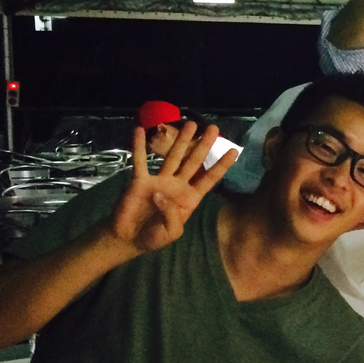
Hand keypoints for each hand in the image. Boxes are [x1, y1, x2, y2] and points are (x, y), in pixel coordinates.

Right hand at [108, 122, 234, 255]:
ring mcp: (159, 180)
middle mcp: (177, 185)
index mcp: (190, 198)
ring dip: (180, 140)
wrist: (128, 239)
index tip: (235, 150)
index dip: (222, 165)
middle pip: (194, 161)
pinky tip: (140, 130)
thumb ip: (171, 216)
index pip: (209, 178)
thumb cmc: (154, 238)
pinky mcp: (140, 181)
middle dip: (204, 144)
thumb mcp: (171, 233)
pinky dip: (139, 146)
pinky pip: (139, 161)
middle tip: (214, 128)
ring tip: (190, 123)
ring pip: (172, 156)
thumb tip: (160, 194)